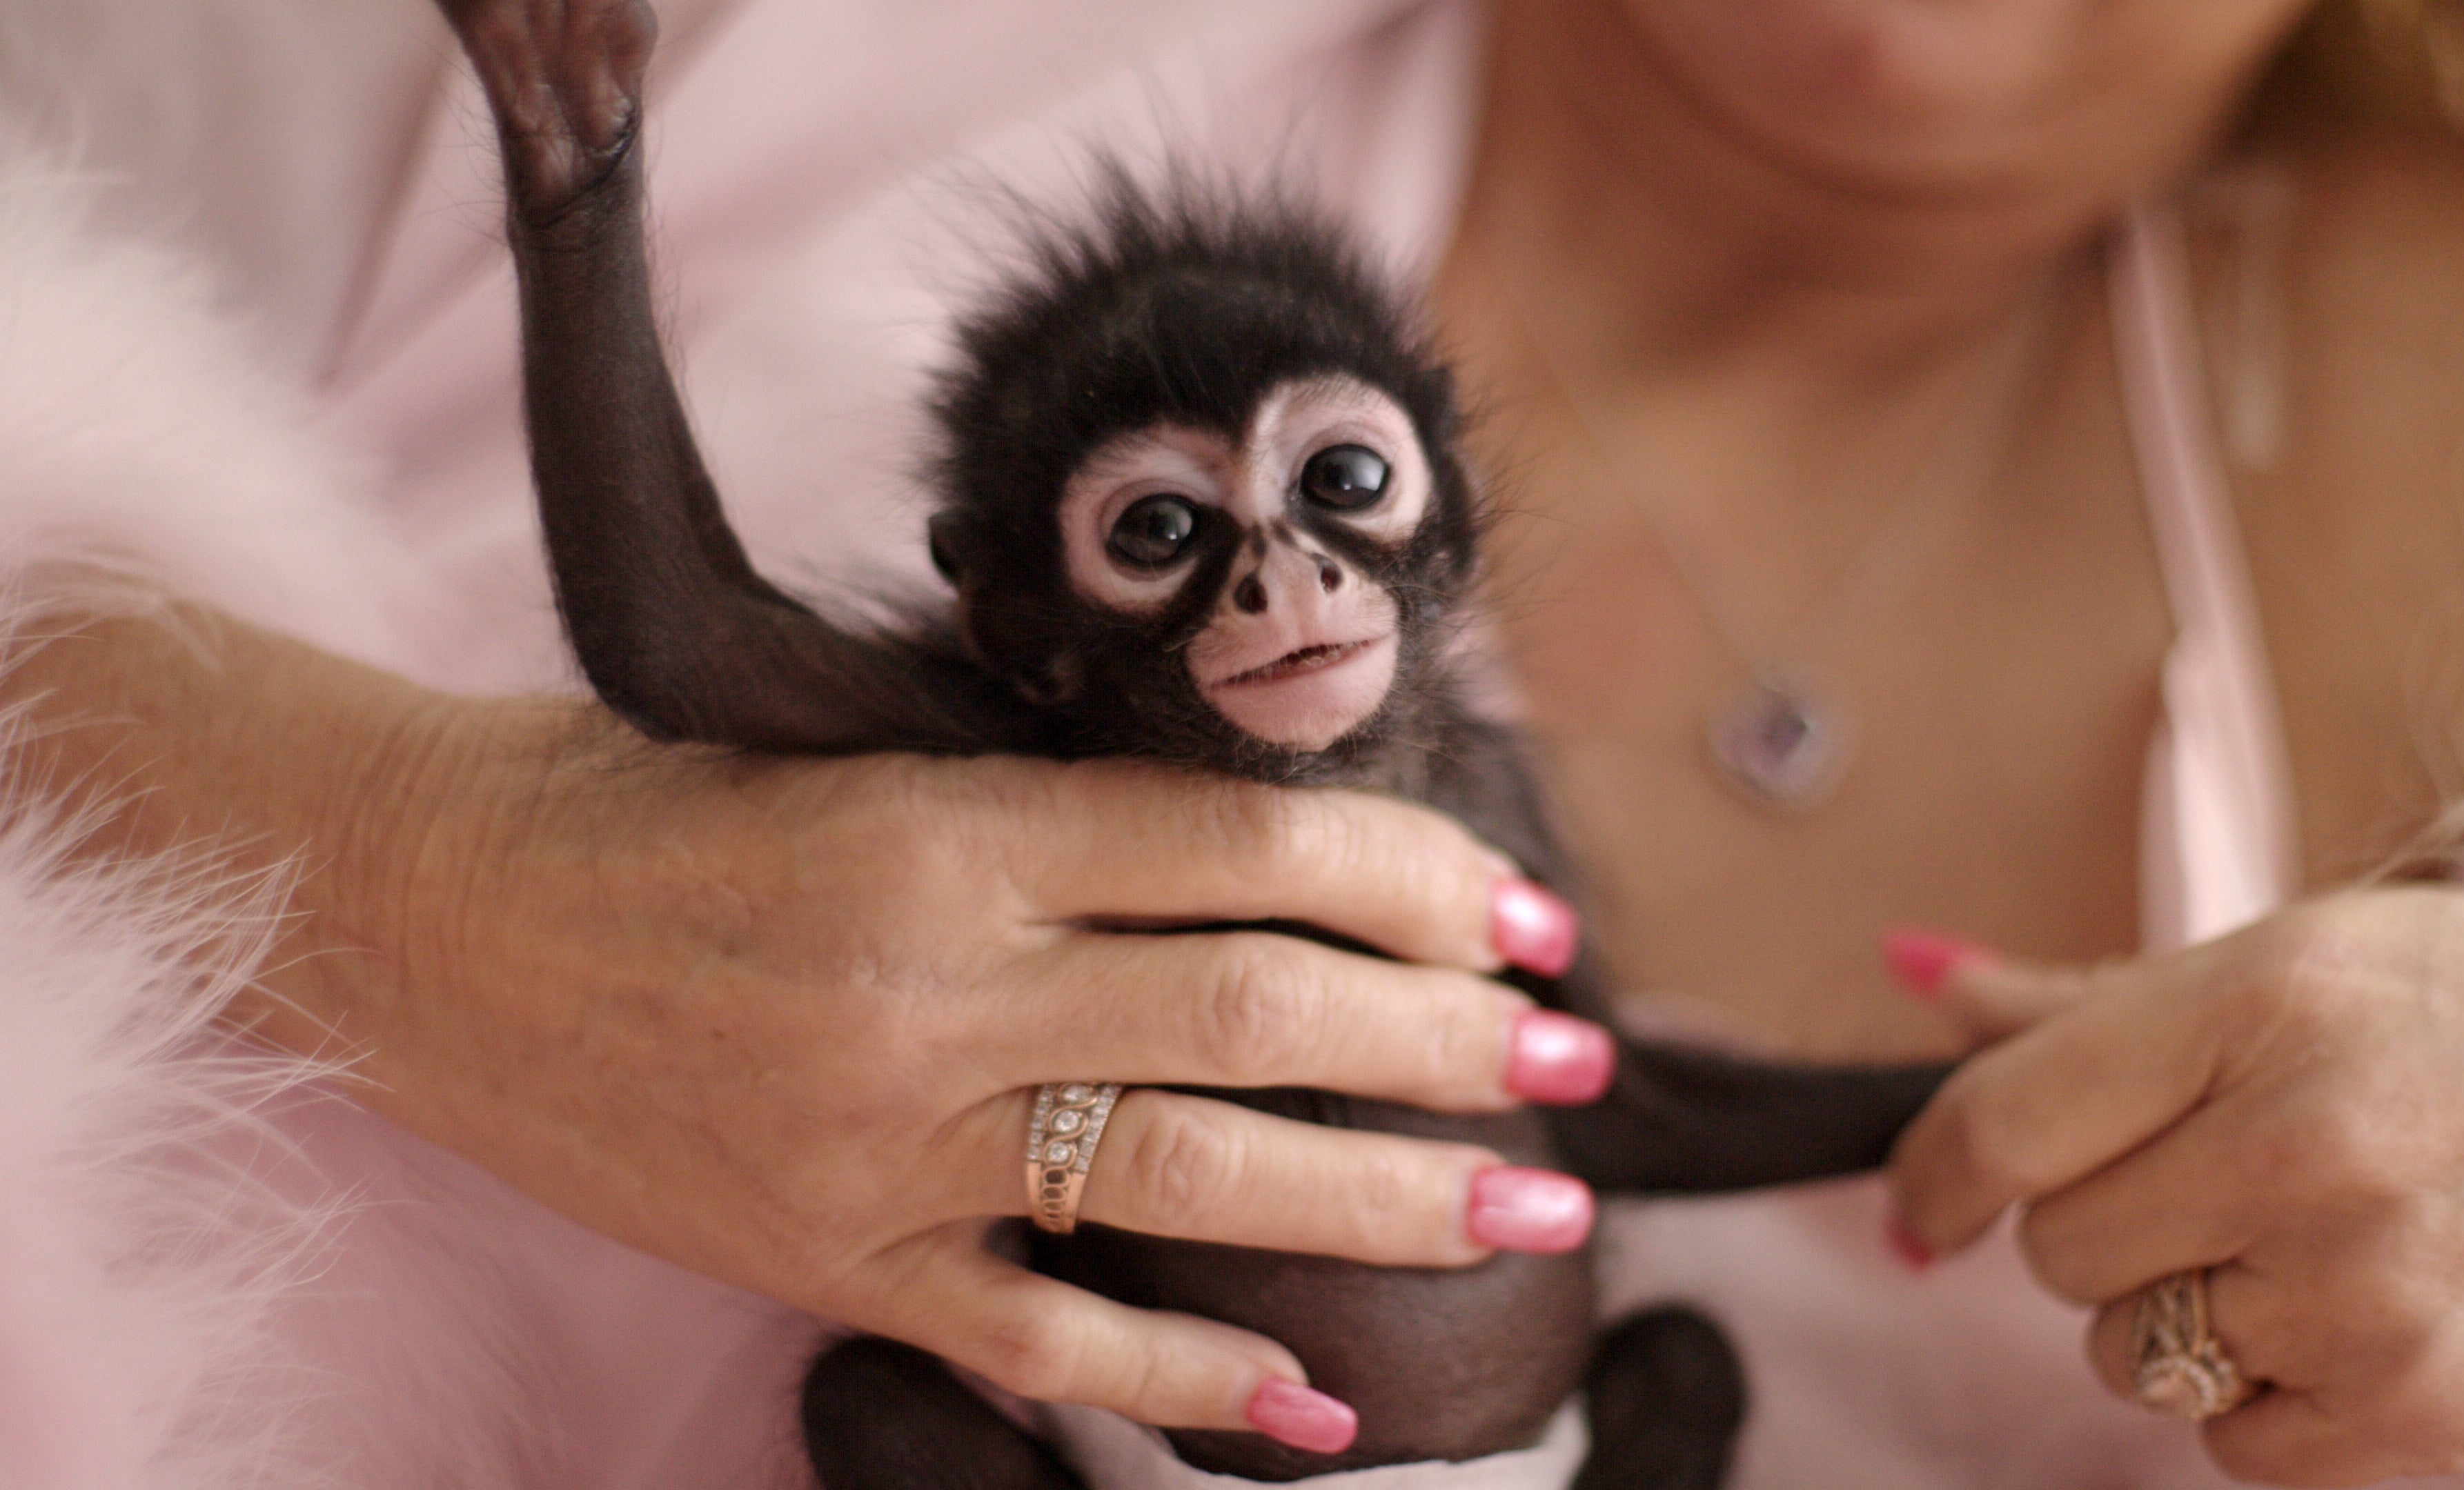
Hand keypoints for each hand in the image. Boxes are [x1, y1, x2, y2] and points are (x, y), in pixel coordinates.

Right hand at [12, 609, 1608, 1450]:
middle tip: (1575, 1055)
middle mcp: (935, 984)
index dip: (1411, 875)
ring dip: (1383, 1196)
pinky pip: (1040, 1343)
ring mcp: (883, 1140)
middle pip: (1258, 1011)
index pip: (1244, 849)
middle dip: (1446, 1036)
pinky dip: (1187, 1383)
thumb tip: (1268, 848)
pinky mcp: (826, 1258)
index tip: (1516, 912)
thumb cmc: (647, 793)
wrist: (424, 908)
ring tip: (1531, 1203)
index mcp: (949, 826)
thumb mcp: (857, 743)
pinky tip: (1318, 1406)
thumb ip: (1048, 800)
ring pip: (1189, 1176)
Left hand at [1886, 890, 2463, 1484]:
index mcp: (2265, 994)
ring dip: (2192, 1323)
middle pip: (2060, 1251)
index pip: (2006, 1116)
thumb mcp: (2321, 956)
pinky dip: (2276, 1408)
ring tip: (2320, 1252)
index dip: (1937, 1174)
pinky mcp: (2419, 1401)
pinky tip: (2373, 1326)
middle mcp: (2301, 1132)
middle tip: (2224, 1194)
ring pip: (2134, 1356)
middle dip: (2112, 1236)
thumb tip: (1919, 977)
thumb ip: (2101, 998)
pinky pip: (2233, 1448)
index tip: (1927, 1205)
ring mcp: (2361, 1277)